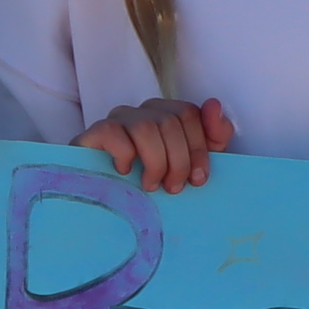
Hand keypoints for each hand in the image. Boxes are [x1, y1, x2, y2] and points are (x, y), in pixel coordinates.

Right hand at [79, 98, 232, 194]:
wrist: (105, 205)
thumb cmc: (152, 183)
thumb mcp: (192, 164)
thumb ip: (214, 136)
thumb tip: (215, 104)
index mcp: (166, 115)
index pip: (189, 113)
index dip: (198, 147)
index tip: (198, 178)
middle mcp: (142, 112)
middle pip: (170, 121)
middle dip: (178, 160)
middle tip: (173, 188)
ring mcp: (117, 120)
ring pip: (145, 127)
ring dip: (155, 161)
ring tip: (151, 185)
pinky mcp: (94, 133)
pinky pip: (113, 132)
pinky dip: (125, 155)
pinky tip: (125, 172)